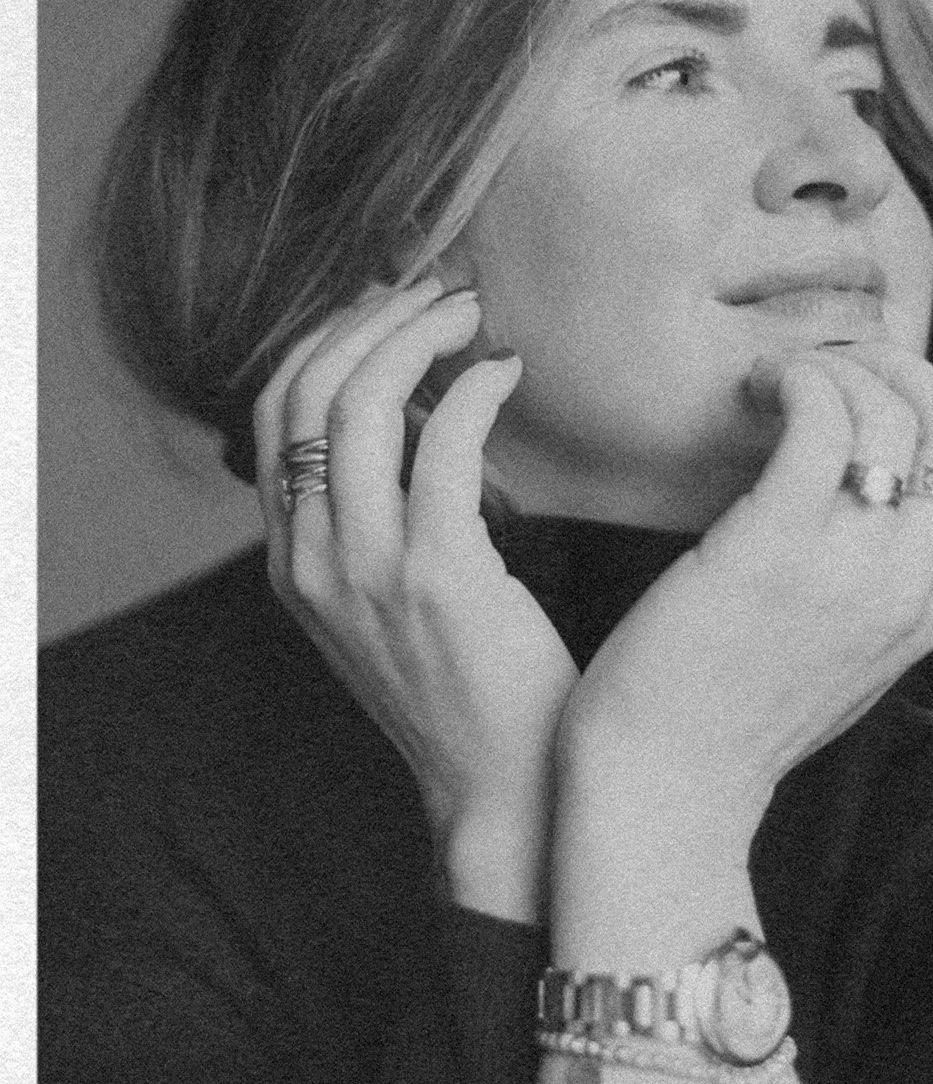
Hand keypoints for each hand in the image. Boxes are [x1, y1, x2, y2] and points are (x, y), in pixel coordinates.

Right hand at [253, 277, 578, 919]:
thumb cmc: (467, 689)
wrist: (500, 789)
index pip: (274, 411)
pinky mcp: (438, 577)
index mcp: (292, 560)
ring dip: (418, 336)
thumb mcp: (386, 605)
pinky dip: (474, 391)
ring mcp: (367, 570)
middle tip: (438, 294)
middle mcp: (311, 559)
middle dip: (371, 319)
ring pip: (363, 403)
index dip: (326, 338)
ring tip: (469, 316)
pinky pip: (445, 446)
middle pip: (309, 390)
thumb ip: (375, 519)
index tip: (387, 306)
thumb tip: (415, 414)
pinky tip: (506, 375)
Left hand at [557, 340, 932, 854]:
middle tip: (825, 365)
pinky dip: (798, 381)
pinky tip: (753, 391)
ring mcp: (847, 570)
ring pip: (894, 415)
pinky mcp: (774, 551)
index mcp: (922, 612)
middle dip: (902, 370)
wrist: (663, 792)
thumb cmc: (723, 720)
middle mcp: (903, 588)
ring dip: (836, 370)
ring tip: (772, 381)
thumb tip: (857, 510)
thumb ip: (863, 593)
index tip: (865, 393)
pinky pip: (823, 421)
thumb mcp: (829, 663)